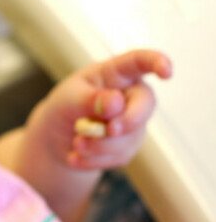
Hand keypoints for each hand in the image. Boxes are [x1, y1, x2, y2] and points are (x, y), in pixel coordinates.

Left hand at [44, 49, 171, 169]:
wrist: (56, 139)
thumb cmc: (63, 108)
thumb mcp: (67, 99)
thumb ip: (89, 99)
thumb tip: (116, 102)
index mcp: (115, 74)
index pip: (140, 61)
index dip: (157, 63)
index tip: (166, 72)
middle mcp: (130, 96)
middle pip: (145, 105)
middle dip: (128, 120)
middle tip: (109, 130)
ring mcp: (132, 122)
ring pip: (128, 137)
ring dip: (99, 145)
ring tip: (76, 144)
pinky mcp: (127, 146)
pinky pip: (117, 156)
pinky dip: (93, 159)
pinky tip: (75, 156)